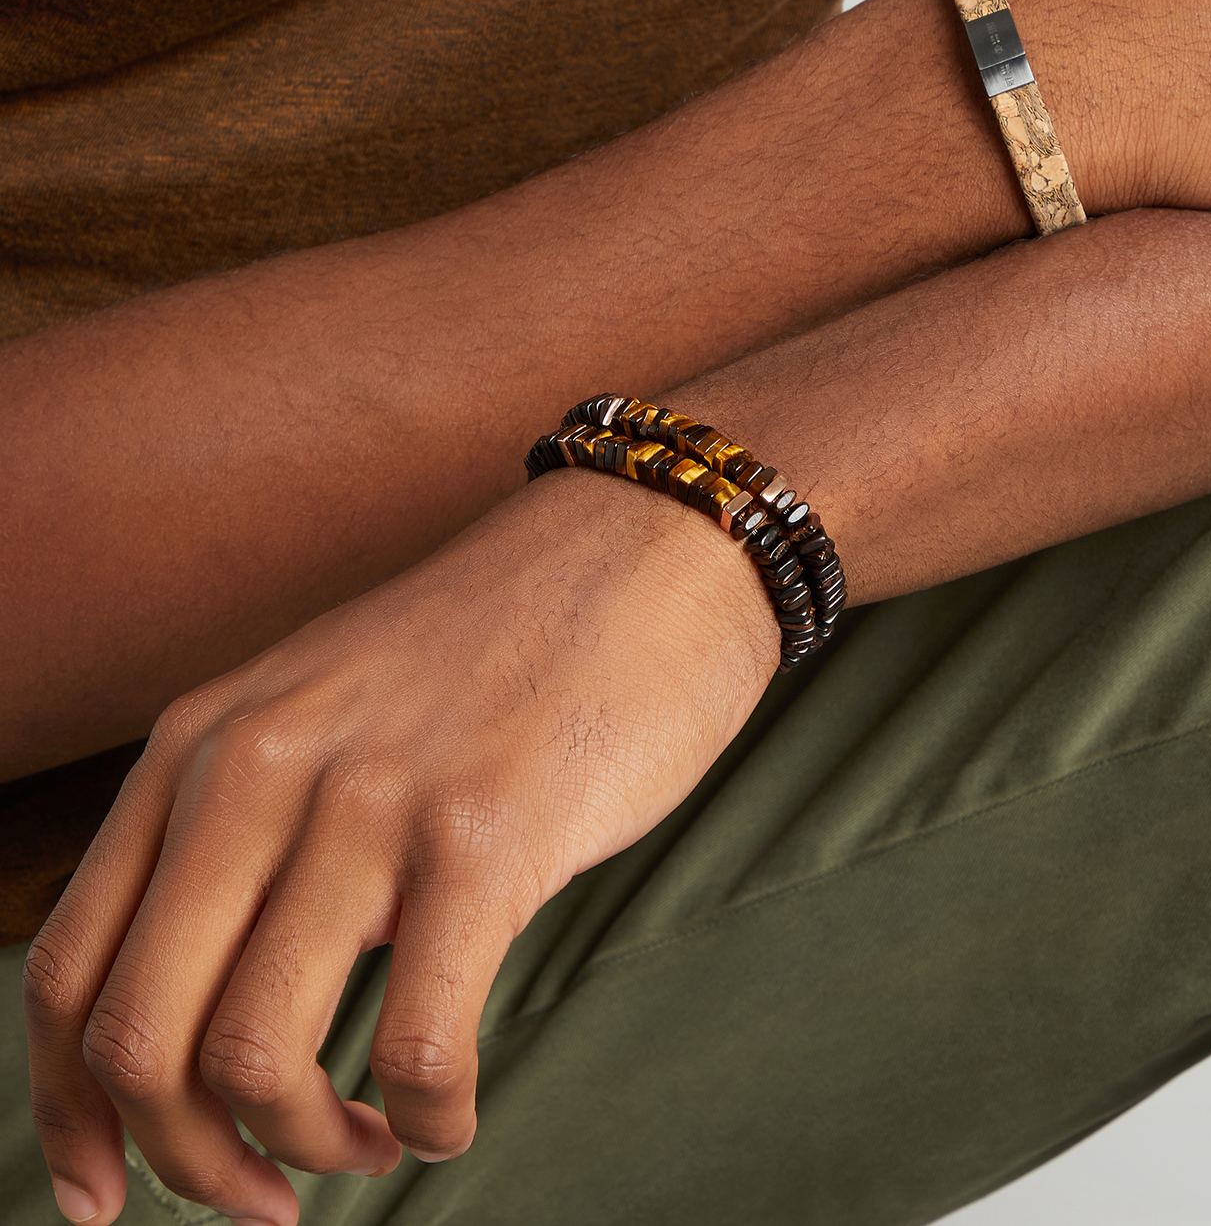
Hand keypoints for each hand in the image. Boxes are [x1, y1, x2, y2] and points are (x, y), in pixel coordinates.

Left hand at [22, 470, 776, 1225]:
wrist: (647, 547)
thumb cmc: (504, 645)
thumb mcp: (331, 705)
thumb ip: (262, 822)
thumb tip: (233, 998)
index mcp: (204, 739)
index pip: (67, 966)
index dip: (71, 1111)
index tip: (106, 1190)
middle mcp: (260, 765)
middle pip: (140, 1038)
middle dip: (190, 1163)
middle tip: (268, 1199)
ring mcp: (372, 798)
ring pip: (255, 1061)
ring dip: (306, 1150)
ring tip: (370, 1141)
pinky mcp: (487, 835)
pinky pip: (415, 1045)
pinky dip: (423, 1119)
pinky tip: (450, 1110)